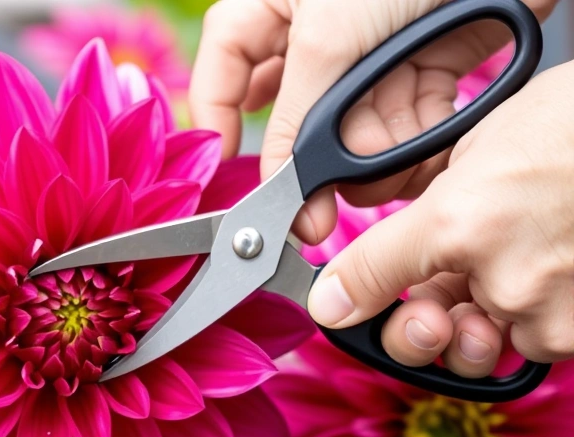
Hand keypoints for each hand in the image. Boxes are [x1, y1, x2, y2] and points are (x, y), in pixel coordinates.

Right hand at [189, 0, 557, 243]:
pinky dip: (420, 140)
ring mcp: (368, 59)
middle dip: (324, 157)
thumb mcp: (326, 40)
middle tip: (324, 206)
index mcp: (271, 10)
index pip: (223, 72)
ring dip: (379, 151)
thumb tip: (275, 185)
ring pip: (356, 132)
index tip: (231, 173)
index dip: (219, 123)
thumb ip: (293, 121)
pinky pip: (406, 124)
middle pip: (300, 120)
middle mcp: (315, 40)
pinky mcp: (421, 69)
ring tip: (400, 147)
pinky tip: (429, 139)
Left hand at [309, 62, 573, 374]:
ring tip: (496, 290)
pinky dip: (534, 321)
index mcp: (460, 221)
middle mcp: (502, 278)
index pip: (369, 275)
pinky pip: (540, 345)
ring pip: (486, 346)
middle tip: (428, 308)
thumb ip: (428, 199)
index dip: (345, 294)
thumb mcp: (480, 143)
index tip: (337, 304)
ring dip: (481, 326)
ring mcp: (553, 313)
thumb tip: (382, 239)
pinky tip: (541, 282)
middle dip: (417, 327)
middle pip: (423, 338)